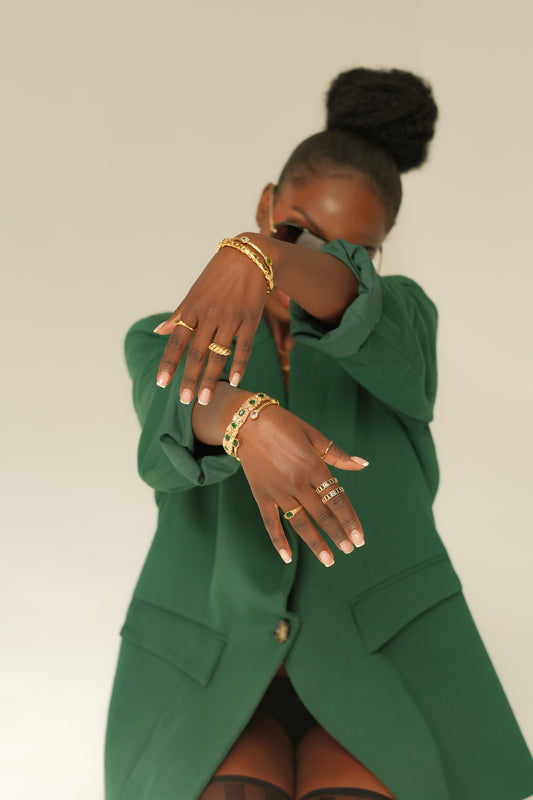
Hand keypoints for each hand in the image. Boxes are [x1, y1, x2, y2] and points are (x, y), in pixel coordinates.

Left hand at [153, 244, 267, 404]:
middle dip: (190, 379)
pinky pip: (245, 346)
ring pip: (219, 354)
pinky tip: (236, 381)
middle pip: (197, 353)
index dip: (169, 363)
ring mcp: (230, 318)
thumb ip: (179, 315)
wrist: (250, 256)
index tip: (162, 383)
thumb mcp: (194, 292)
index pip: (176, 340)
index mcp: (192, 308)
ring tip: (206, 399)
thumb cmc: (218, 275)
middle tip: (185, 401)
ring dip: (212, 379)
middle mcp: (209, 315)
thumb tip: (158, 332)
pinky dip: (240, 364)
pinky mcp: (250, 319)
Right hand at [237, 405, 367, 566]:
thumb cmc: (285, 425)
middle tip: (350, 550)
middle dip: (338, 534)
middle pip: (322, 514)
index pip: (337, 498)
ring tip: (329, 560)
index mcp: (313, 465)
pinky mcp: (262, 495)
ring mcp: (278, 491)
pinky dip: (278, 541)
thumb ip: (338, 454)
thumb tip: (364, 464)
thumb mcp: (314, 435)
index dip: (349, 519)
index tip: (360, 537)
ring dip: (315, 543)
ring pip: (300, 522)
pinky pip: (270, 522)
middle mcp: (297, 482)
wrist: (247, 422)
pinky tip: (287, 558)